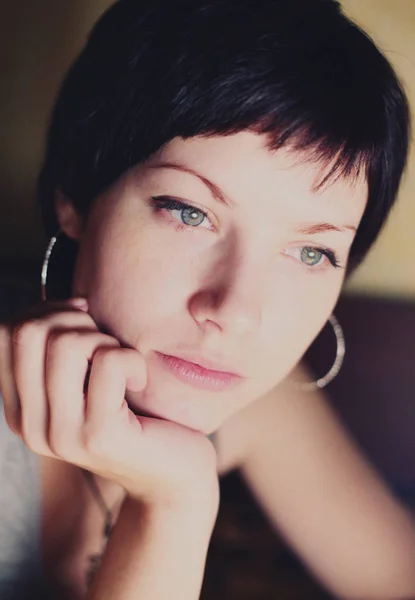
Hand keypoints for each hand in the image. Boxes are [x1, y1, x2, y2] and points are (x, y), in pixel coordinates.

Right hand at [0, 299, 218, 515]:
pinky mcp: (99, 435)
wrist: (174, 477)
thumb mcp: (90, 382)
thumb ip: (65, 352)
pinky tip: (140, 383)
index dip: (46, 312)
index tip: (84, 321)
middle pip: (28, 333)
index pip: (6, 334)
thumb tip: (74, 303)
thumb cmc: (136, 418)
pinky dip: (133, 359)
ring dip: (105, 341)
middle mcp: (31, 426)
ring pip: (66, 344)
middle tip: (106, 345)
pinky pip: (110, 361)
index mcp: (22, 410)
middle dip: (74, 322)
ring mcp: (62, 434)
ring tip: (124, 367)